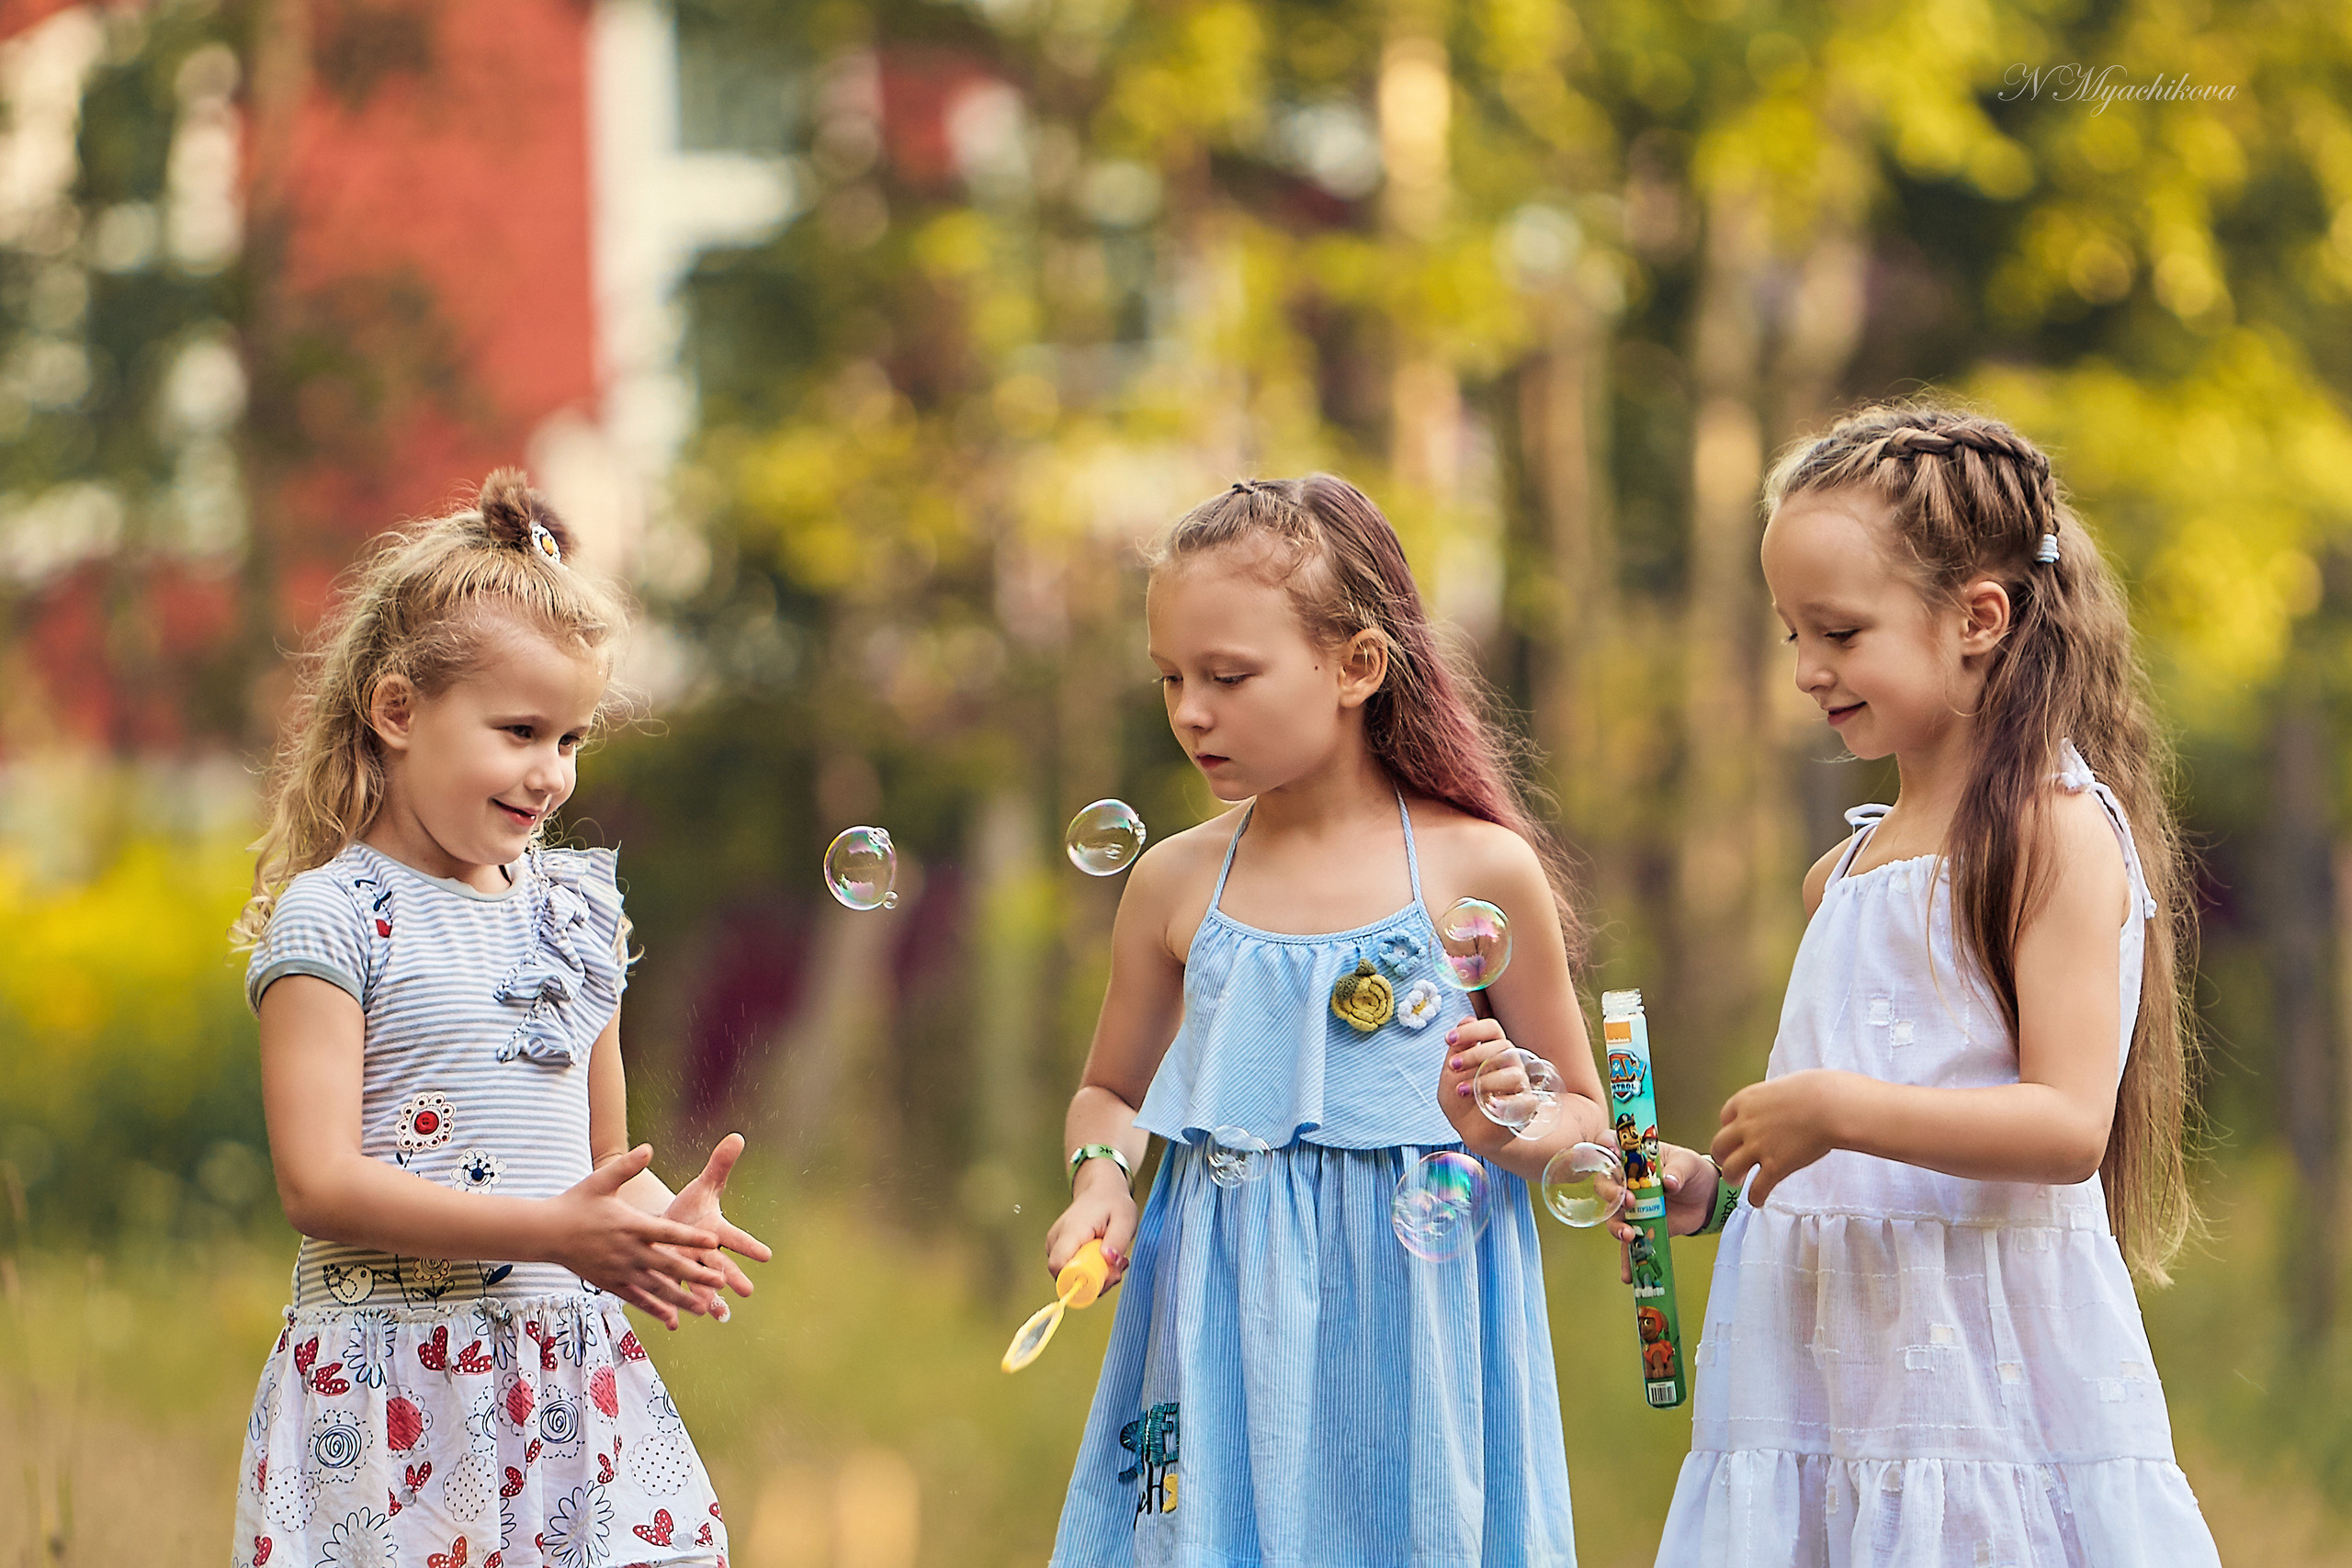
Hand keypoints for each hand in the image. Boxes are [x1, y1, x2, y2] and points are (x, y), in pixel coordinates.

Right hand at [545, 1145, 725, 1328]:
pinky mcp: (610, 1283)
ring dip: (681, 1298)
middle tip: (723, 1282)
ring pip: (656, 1288)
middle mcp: (628, 1251)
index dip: (692, 1238)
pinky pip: (636, 1299)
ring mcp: (619, 1270)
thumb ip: (626, 1166)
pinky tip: (672, 1318)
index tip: (715, 1243)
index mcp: (631, 1225)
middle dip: (696, 1275)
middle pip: (668, 1265)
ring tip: (705, 1308)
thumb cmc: (575, 1203)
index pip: (668, 1232)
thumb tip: (648, 1148)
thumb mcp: (600, 1180)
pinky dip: (655, 1309)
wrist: (545, 1232)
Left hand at [661, 1133, 774, 1322]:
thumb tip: (737, 1137)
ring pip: (699, 1285)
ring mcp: (688, 1268)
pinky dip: (674, 1309)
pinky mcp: (670, 1277)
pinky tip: (675, 1323)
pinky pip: (673, 1294)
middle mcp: (706, 1254)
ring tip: (713, 1312)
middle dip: (731, 1278)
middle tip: (745, 1290)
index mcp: (715, 1232)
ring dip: (707, 1297)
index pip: (735, 1239)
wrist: (667, 1225)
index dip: (749, 1247)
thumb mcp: (704, 1185)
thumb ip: (720, 1166)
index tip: (766, 1255)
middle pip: (720, 1267)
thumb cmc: (691, 1206)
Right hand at [1046, 1160, 1138, 1291]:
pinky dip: (1091, 1270)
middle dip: (1095, 1281)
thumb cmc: (1112, 1202)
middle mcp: (1056, 1240)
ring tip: (1113, 1257)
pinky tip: (1104, 1256)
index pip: (1059, 1267)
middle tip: (1117, 1268)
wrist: (1100, 1190)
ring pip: (1070, 1277)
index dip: (1081, 1280)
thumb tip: (1109, 1260)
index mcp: (1071, 1230)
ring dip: (1096, 1275)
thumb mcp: (1125, 1218)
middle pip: (1065, 1278)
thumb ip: (1117, 1241)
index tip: (1107, 1275)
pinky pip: (1072, 1270)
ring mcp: (1055, 1245)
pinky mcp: (1058, 1250)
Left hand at [1437, 1017, 1519, 1151]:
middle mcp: (1509, 1063)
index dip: (1472, 1029)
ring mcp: (1520, 1084)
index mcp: (1492, 1051)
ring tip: (1461, 1091)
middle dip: (1473, 1055)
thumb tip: (1466, 1019)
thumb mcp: (1451, 1074)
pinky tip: (1489, 1105)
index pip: (1492, 1028)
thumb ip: (1457, 1050)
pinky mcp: (1525, 1106)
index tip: (1448, 1039)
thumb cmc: (1461, 1099)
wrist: (1470, 1131)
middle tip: (1452, 1066)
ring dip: (1483, 1079)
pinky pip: (1525, 1100)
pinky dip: (1506, 1102)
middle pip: (1503, 1047)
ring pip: (1513, 1072)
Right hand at [1604, 1143, 1714, 1277]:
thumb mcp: (1688, 1163)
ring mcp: (1632, 1206)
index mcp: (1634, 1158)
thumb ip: (1678, 1171)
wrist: (1707, 1198)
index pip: (1610, 1147)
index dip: (1604, 1148)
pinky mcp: (1641, 1227)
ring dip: (1616, 1227)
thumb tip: (1670, 1182)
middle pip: (1605, 1185)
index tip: (1609, 1155)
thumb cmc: (1693, 1171)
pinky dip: (1627, 1260)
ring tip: (1628, 1235)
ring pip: (1613, 1217)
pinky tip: (1627, 1274)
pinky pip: (1630, 1245)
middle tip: (1627, 1201)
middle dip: (1611, 1194)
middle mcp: (1626, 1181)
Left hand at [1712, 1070, 1850, 1206]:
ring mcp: (1758, 1146)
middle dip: (1722, 1156)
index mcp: (1746, 1101)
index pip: (1724, 1117)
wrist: (1830, 1106)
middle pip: (1719, 1145)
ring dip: (1732, 1178)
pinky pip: (1756, 1188)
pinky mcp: (1774, 1166)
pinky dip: (1755, 1197)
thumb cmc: (1815, 1091)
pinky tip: (1758, 1200)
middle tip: (1728, 1162)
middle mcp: (1745, 1124)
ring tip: (1738, 1182)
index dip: (1729, 1129)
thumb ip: (1772, 1100)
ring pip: (1731, 1170)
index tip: (1735, 1136)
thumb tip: (1778, 1105)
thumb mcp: (1782, 1086)